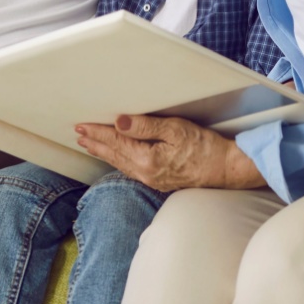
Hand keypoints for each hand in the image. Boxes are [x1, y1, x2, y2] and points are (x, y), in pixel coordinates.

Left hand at [75, 114, 266, 191]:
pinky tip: (116, 158)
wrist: (225, 169)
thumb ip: (145, 126)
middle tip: (79, 133)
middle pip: (114, 155)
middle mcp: (145, 173)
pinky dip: (118, 160)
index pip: (115, 142)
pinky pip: (131, 170)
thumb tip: (119, 122)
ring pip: (120, 164)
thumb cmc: (204, 147)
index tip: (82, 125)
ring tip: (90, 145)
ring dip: (104, 152)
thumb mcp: (175, 129)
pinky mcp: (159, 181)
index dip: (97, 132)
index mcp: (146, 159)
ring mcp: (151, 179)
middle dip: (95, 143)